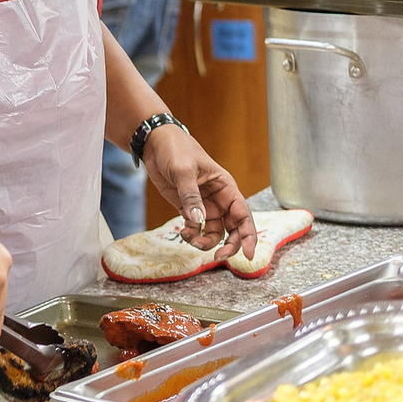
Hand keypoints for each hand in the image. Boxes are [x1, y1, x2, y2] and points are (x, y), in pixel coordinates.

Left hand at [143, 125, 258, 260]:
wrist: (155, 144)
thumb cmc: (175, 149)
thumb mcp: (183, 170)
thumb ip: (190, 195)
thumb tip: (197, 220)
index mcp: (226, 188)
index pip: (243, 215)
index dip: (248, 235)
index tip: (247, 254)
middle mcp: (219, 199)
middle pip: (233, 229)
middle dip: (229, 245)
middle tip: (218, 257)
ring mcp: (204, 205)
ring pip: (214, 233)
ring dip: (206, 242)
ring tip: (190, 239)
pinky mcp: (188, 208)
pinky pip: (196, 229)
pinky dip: (192, 235)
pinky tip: (183, 232)